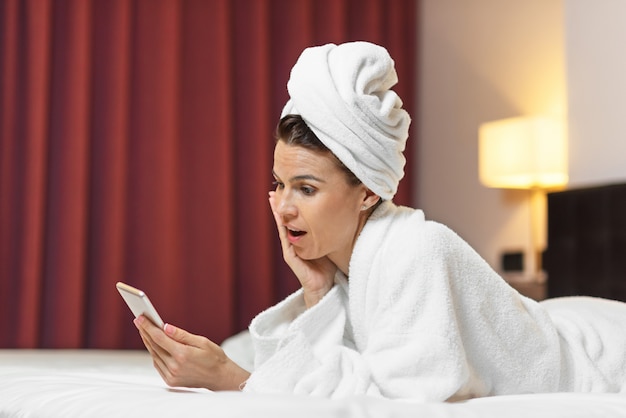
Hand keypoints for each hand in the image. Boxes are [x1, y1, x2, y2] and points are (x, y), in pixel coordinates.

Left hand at [134, 316, 249, 389]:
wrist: (220, 377)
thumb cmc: (214, 358)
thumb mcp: (202, 342)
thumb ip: (182, 335)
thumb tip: (166, 327)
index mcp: (183, 354)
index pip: (159, 338)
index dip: (148, 327)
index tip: (140, 318)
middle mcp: (175, 366)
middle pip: (154, 346)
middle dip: (145, 332)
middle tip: (139, 321)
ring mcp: (172, 376)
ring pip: (154, 355)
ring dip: (148, 342)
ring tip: (145, 331)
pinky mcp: (171, 381)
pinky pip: (158, 364)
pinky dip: (155, 353)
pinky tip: (154, 345)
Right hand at [269, 191, 336, 307]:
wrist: (323, 287)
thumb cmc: (326, 268)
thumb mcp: (326, 246)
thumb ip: (326, 235)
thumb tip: (337, 218)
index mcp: (300, 241)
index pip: (292, 221)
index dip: (288, 208)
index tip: (285, 194)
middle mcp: (292, 244)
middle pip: (283, 221)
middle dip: (278, 207)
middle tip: (273, 192)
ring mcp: (290, 249)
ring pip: (281, 227)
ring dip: (276, 213)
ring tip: (272, 200)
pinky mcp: (290, 256)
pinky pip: (285, 238)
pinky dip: (281, 226)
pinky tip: (279, 216)